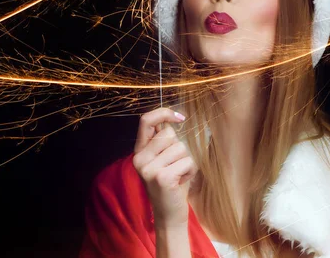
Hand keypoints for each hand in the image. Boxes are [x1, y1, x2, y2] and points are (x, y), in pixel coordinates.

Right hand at [132, 107, 196, 229]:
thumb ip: (164, 141)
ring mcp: (149, 168)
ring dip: (187, 161)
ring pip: (181, 148)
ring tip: (178, 175)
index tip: (180, 117)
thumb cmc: (172, 184)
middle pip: (170, 134)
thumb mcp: (163, 160)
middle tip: (175, 167)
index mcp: (139, 151)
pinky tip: (181, 182)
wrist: (169, 215)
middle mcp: (140, 158)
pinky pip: (187, 161)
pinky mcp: (162, 177)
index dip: (163, 113)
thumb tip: (175, 117)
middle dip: (180, 149)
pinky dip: (190, 171)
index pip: (145, 120)